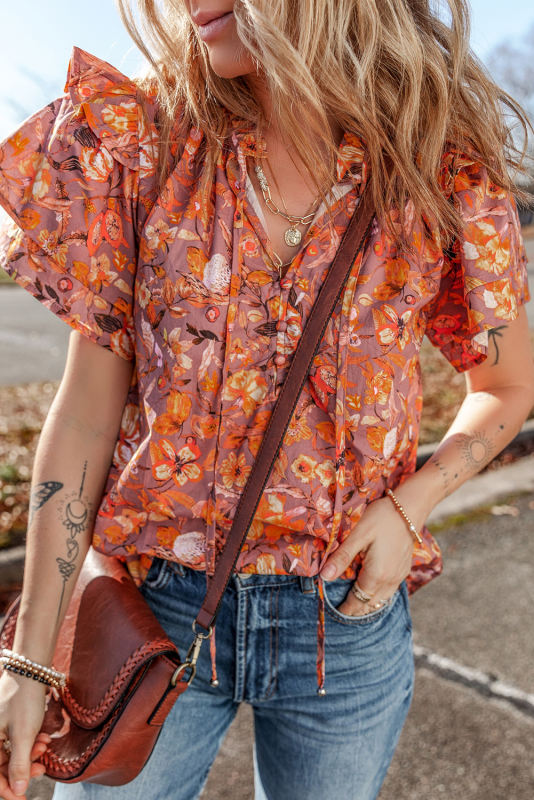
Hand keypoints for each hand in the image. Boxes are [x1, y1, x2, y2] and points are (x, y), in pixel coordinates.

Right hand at [0, 672, 49, 799]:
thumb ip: (19, 765)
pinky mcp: (6, 724)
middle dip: (23, 769)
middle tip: (42, 768)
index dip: (8, 790)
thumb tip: (17, 792)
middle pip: (1, 767)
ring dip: (29, 755)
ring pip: (11, 755)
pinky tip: (43, 738)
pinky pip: (16, 742)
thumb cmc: (24, 700)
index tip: (23, 799)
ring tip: (44, 746)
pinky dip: (30, 744)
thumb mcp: (23, 735)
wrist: (30, 670)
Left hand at [319, 486, 426, 615]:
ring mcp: (399, 575)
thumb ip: (342, 557)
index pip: (357, 601)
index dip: (346, 609)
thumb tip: (324, 577)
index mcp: (376, 575)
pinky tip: (371, 589)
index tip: (334, 613)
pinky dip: (379, 595)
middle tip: (341, 612)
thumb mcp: (357, 535)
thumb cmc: (381, 518)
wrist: (409, 508)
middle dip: (356, 610)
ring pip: (382, 600)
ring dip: (368, 603)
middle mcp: (390, 580)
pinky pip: (390, 591)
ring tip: (354, 605)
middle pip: (370, 604)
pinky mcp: (404, 569)